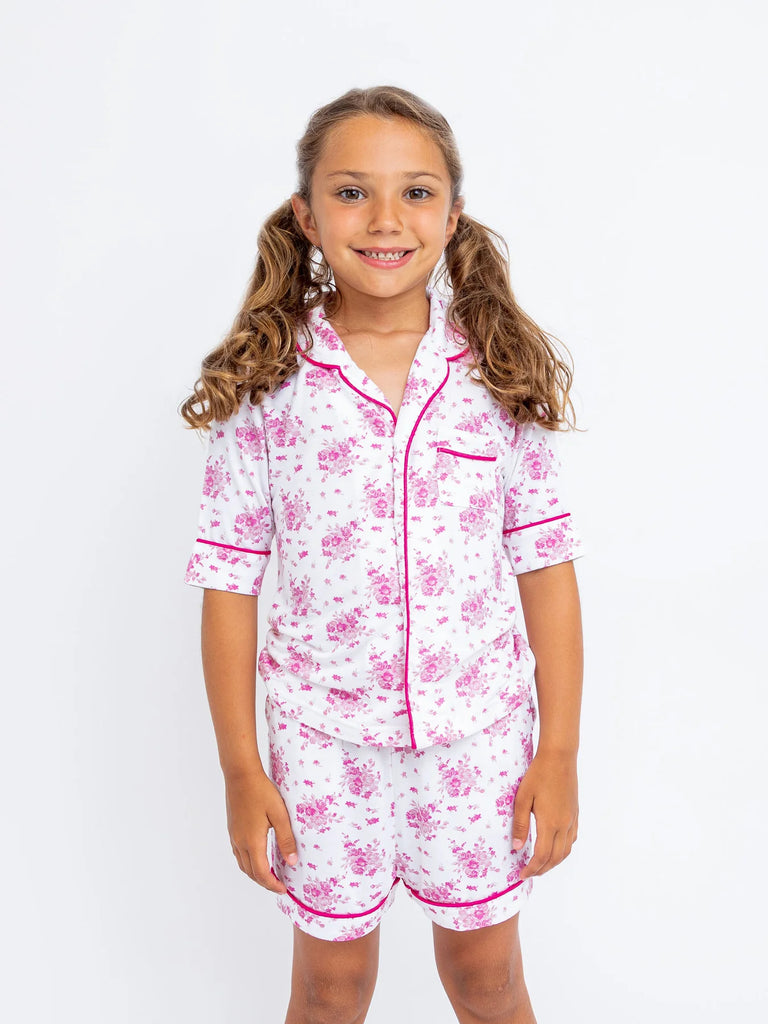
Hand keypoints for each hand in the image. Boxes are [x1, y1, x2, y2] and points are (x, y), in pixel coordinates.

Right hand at [224, 769, 297, 893]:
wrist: (240, 775)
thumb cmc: (262, 792)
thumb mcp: (279, 815)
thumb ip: (286, 839)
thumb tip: (292, 862)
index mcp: (252, 842)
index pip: (261, 873)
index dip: (272, 885)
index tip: (283, 889)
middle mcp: (240, 842)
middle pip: (250, 872)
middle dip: (264, 882)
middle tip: (279, 885)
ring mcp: (234, 836)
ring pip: (243, 864)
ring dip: (256, 873)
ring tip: (270, 874)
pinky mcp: (232, 829)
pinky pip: (239, 854)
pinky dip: (249, 862)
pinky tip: (258, 856)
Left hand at [511, 752, 578, 879]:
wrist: (559, 757)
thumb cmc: (538, 774)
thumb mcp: (523, 798)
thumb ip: (520, 824)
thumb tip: (517, 847)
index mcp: (550, 823)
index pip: (541, 856)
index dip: (531, 869)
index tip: (521, 874)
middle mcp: (564, 825)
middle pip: (555, 858)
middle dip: (541, 870)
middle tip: (528, 873)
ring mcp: (572, 820)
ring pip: (565, 851)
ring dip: (553, 862)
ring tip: (540, 865)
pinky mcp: (575, 813)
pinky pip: (571, 839)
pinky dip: (563, 850)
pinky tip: (554, 848)